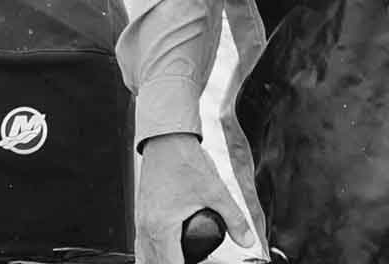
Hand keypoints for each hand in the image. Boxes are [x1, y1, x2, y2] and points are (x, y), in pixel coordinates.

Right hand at [136, 133, 255, 263]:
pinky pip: (142, 244)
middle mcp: (146, 229)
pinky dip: (153, 253)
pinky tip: (167, 249)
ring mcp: (140, 222)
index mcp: (161, 228)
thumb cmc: (185, 160)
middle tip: (200, 260)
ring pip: (145, 257)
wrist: (167, 137)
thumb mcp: (215, 190)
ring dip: (163, 262)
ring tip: (184, 256)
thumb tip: (247, 240)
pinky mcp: (141, 213)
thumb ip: (234, 218)